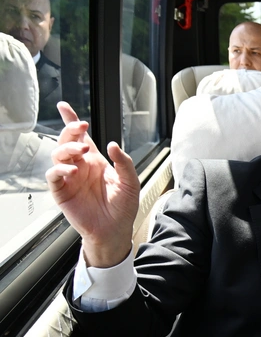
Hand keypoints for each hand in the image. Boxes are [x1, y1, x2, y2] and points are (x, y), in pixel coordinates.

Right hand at [46, 102, 140, 267]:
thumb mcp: (131, 182)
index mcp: (96, 162)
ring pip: (58, 155)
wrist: (116, 230)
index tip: (64, 107)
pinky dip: (59, 169)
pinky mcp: (62, 191)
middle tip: (81, 128)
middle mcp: (80, 167)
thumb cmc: (123, 207)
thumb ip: (124, 163)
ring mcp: (70, 178)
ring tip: (82, 152)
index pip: (80, 138)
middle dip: (71, 131)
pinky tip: (72, 170)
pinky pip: (53, 175)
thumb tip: (113, 144)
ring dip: (67, 148)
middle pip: (67, 142)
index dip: (71, 121)